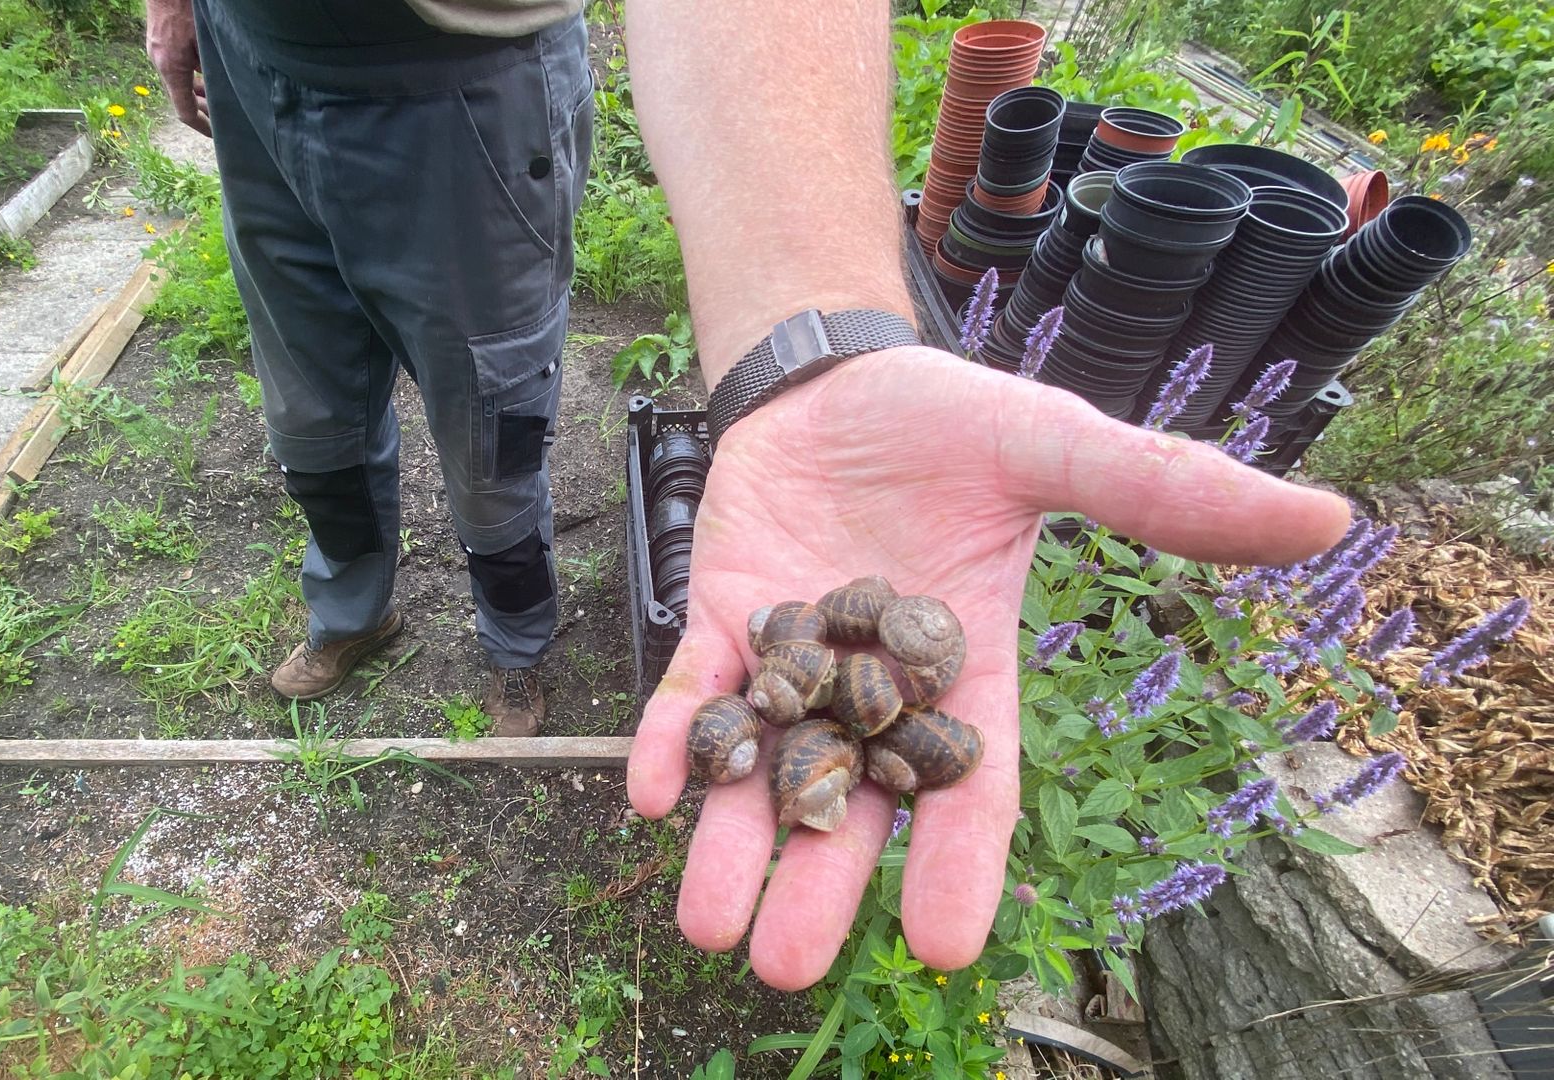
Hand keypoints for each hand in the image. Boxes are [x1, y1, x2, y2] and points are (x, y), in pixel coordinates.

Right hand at [145, 0, 209, 136]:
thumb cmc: (188, 8)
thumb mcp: (207, 43)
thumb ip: (212, 68)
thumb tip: (222, 88)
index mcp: (172, 68)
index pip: (185, 111)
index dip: (202, 126)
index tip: (216, 134)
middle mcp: (161, 62)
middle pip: (181, 98)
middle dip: (202, 109)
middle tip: (222, 116)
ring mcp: (157, 51)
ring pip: (179, 81)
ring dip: (197, 90)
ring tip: (217, 95)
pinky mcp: (158, 41)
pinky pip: (175, 66)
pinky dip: (190, 74)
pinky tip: (205, 70)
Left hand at [626, 347, 1349, 989]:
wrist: (840, 377)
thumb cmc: (951, 421)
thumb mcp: (1054, 447)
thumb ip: (1161, 490)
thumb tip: (1323, 516)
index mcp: (963, 672)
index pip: (966, 787)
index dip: (957, 864)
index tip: (939, 948)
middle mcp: (873, 691)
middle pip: (849, 807)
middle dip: (818, 886)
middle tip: (778, 967)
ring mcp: (791, 661)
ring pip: (763, 774)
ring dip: (734, 846)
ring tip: (705, 925)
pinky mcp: (721, 622)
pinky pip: (692, 696)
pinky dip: (673, 744)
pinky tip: (649, 793)